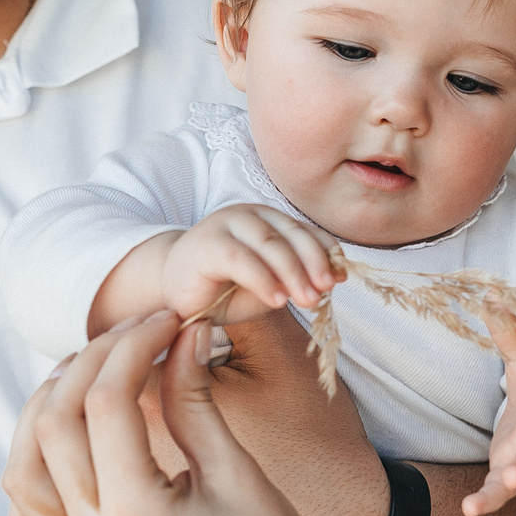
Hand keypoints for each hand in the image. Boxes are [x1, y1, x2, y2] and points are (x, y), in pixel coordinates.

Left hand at [3, 310, 447, 515]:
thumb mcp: (237, 469)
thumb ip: (194, 398)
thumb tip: (180, 329)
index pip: (108, 404)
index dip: (132, 347)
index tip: (163, 322)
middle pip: (54, 425)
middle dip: (88, 364)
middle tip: (130, 337)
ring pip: (21, 469)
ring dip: (44, 411)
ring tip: (87, 376)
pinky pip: (24, 515)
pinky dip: (33, 468)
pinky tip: (69, 439)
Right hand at [161, 205, 344, 323]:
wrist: (175, 294)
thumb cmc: (223, 290)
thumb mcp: (269, 286)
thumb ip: (296, 279)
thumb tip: (334, 279)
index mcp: (268, 220)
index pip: (305, 231)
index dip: (326, 253)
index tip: (340, 279)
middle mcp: (248, 214)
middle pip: (291, 234)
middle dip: (314, 264)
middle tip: (325, 292)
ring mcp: (226, 224)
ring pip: (270, 243)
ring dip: (293, 273)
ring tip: (307, 300)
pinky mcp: (206, 243)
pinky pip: (241, 259)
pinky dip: (263, 280)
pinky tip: (277, 300)